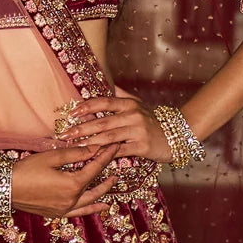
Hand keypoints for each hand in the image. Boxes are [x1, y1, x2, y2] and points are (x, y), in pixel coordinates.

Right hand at [10, 143, 123, 217]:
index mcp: (72, 184)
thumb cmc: (25, 170)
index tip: (114, 145)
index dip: (106, 155)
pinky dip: (92, 208)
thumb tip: (94, 149)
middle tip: (116, 158)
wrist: (5, 189)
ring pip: (90, 199)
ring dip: (103, 190)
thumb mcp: (51, 157)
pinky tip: (101, 205)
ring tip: (113, 182)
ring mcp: (65, 208)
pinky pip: (80, 211)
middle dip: (106, 169)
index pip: (95, 167)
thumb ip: (75, 153)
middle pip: (95, 182)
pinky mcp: (57, 213)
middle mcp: (72, 199)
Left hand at [54, 92, 173, 163]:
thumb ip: (121, 96)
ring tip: (74, 146)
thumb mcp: (139, 105)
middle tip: (64, 135)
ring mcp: (138, 131)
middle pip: (102, 122)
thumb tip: (106, 84)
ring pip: (108, 137)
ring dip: (89, 143)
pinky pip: (119, 151)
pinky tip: (92, 158)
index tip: (71, 113)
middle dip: (81, 129)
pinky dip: (105, 155)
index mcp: (129, 104)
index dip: (86, 107)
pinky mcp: (142, 146)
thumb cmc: (153, 122)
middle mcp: (133, 115)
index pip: (104, 103)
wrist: (178, 135)